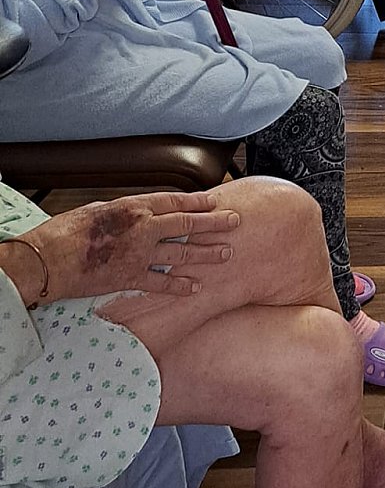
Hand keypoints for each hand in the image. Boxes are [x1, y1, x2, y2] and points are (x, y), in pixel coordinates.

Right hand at [10, 193, 237, 304]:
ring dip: (207, 253)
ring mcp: (140, 254)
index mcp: (134, 206)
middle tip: (235, 222)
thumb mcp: (98, 209)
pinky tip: (196, 287)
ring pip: (182, 252)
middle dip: (215, 223)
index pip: (175, 201)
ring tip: (227, 253)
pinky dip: (180, 285)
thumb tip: (137, 213)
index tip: (216, 200)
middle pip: (187, 223)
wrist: (48, 260)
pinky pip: (162, 282)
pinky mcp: (131, 277)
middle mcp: (143, 228)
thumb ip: (123, 211)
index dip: (198, 201)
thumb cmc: (66, 232)